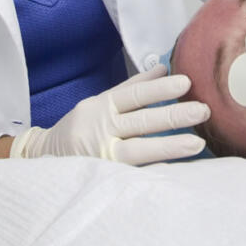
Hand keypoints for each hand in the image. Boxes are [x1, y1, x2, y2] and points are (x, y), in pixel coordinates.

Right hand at [10, 65, 208, 164]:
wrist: (42, 157)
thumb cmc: (80, 127)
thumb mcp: (101, 102)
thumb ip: (131, 88)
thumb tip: (164, 68)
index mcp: (101, 106)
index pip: (134, 94)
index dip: (159, 88)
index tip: (185, 82)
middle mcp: (101, 129)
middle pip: (140, 121)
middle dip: (173, 116)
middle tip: (203, 110)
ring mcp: (101, 156)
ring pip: (138, 150)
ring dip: (169, 146)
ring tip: (198, 144)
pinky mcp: (102, 177)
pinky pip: (131, 174)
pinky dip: (153, 171)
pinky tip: (175, 171)